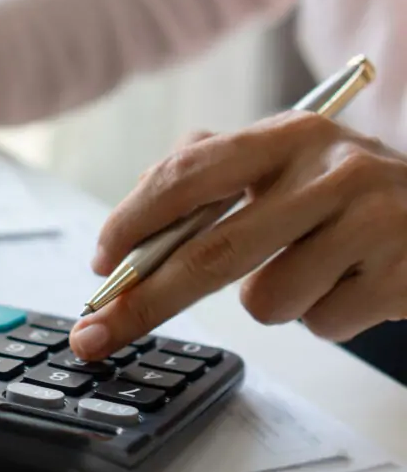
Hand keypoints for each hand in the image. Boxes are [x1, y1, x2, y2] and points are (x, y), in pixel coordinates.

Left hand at [69, 110, 406, 359]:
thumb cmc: (352, 199)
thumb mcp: (292, 165)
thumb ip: (213, 178)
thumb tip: (129, 232)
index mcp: (287, 135)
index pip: (186, 175)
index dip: (131, 223)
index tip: (99, 265)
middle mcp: (330, 168)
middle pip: (211, 251)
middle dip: (145, 302)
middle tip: (95, 336)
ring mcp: (372, 220)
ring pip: (265, 300)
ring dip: (272, 302)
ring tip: (316, 270)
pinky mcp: (402, 272)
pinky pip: (319, 323)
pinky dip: (323, 317)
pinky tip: (354, 283)